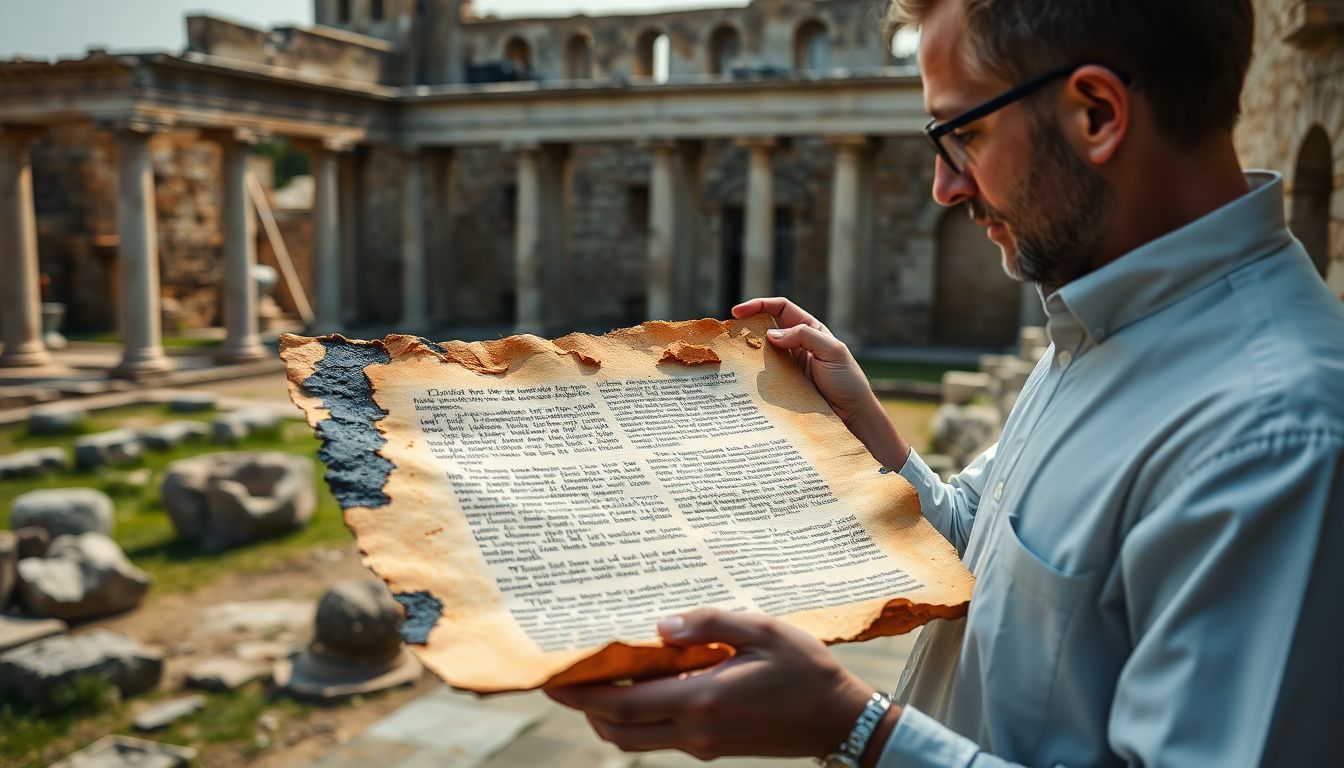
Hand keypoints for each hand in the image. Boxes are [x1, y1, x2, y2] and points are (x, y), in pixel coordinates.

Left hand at [545, 608, 876, 760]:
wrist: (841, 721)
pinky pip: (659, 736)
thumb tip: (662, 624)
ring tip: (596, 678)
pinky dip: (638, 716)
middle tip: (562, 676)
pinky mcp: (712, 747)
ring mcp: (703, 745)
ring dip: (608, 715)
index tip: (553, 676)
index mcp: (703, 701)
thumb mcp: (763, 631)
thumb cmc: (806, 670)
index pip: (622, 705)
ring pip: (635, 739)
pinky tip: (641, 685)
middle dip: (584, 707)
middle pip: (617, 731)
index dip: (581, 694)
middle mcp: (695, 731)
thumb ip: (710, 624)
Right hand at [734, 298, 909, 469]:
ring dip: (748, 352)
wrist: (852, 415)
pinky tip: (744, 377)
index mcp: (810, 329)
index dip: (759, 305)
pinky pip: (765, 375)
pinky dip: (753, 374)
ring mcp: (789, 365)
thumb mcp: (832, 351)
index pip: (781, 308)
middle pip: (766, 328)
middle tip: (729, 334)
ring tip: (733, 356)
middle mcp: (797, 344)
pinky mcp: (784, 384)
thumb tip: (771, 334)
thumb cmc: (847, 380)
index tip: (738, 312)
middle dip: (747, 327)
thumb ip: (804, 336)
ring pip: (763, 352)